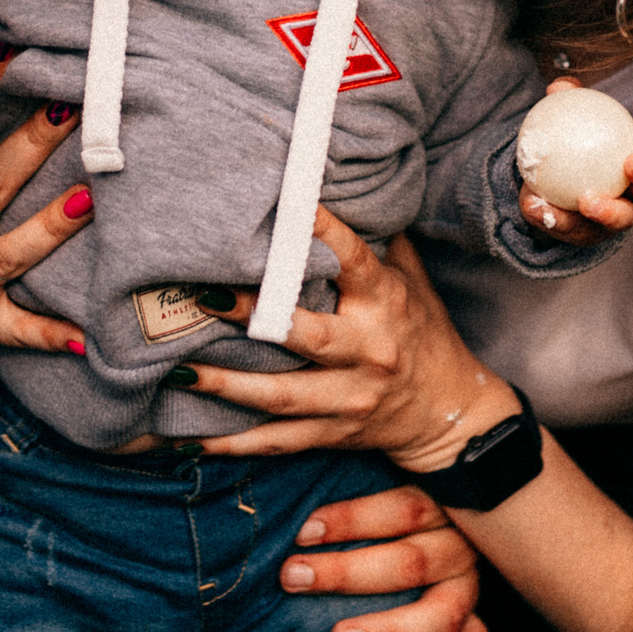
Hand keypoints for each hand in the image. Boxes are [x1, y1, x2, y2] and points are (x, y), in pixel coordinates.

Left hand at [167, 209, 513, 472]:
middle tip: (206, 297)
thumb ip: (380, 243)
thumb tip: (348, 187)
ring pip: (282, 396)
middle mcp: (368, 351)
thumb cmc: (424, 335)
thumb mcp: (414, 283)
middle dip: (254, 318)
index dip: (324, 233)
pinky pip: (277, 441)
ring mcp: (350, 399)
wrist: (451, 416)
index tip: (291, 208)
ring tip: (182, 369)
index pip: (354, 262)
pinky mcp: (334, 434)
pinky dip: (234, 444)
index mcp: (385, 304)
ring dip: (228, 384)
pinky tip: (190, 440)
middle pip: (308, 336)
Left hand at [280, 485, 493, 631]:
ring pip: (441, 612)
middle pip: (410, 563)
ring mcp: (467, 586)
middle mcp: (456, 545)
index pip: (403, 509)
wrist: (431, 536)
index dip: (351, 520)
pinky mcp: (474, 623)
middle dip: (346, 573)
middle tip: (294, 578)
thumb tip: (280, 464)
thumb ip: (347, 479)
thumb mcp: (377, 485)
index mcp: (436, 505)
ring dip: (389, 629)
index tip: (302, 534)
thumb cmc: (383, 513)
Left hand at [517, 79, 632, 246]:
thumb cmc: (571, 146)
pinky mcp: (582, 235)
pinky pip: (568, 228)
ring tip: (587, 200)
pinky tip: (532, 204)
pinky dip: (550, 215)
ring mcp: (610, 220)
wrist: (548, 183)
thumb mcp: (569, 123)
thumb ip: (567, 103)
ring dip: (607, 211)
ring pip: (618, 220)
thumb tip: (559, 87)